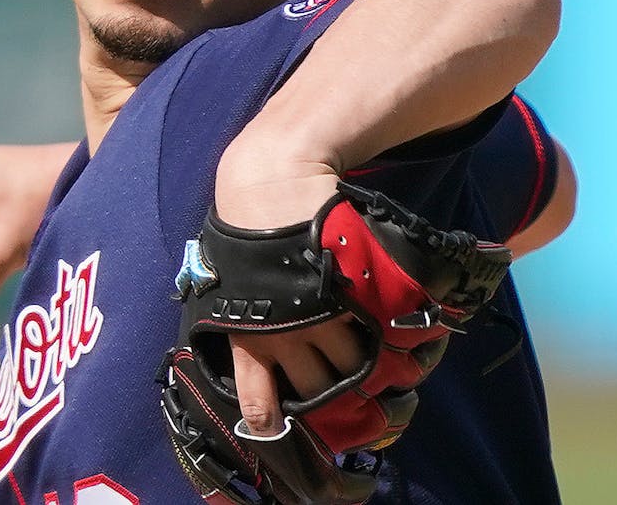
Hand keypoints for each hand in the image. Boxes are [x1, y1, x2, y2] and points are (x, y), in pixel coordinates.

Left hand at [214, 138, 366, 436]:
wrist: (273, 183)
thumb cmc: (243, 232)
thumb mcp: (229, 284)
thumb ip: (239, 320)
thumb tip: (244, 349)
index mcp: (247, 336)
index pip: (258, 400)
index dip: (270, 424)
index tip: (281, 432)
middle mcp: (286, 334)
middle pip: (320, 391)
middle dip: (331, 394)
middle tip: (339, 386)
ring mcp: (324, 315)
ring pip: (355, 366)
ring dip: (362, 363)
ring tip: (364, 353)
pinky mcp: (354, 293)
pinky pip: (380, 332)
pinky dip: (387, 336)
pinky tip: (387, 331)